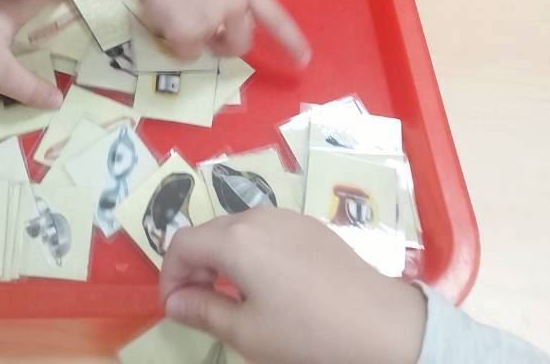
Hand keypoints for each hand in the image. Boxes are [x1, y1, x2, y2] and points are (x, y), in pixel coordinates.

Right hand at [121, 0, 309, 63]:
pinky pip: (186, 53)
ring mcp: (213, 22)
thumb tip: (215, 17)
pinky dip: (175, 42)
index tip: (303, 59)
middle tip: (209, 38)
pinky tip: (164, 18)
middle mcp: (234, 4)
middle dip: (227, 45)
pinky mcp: (190, 36)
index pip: (274, 15)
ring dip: (197, 41)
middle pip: (242, 42)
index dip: (289, 39)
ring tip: (176, 14)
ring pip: (210, 49)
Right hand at [160, 210, 425, 363]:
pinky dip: (251, 252)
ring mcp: (287, 216)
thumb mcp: (247, 332)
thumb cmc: (307, 334)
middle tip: (200, 307)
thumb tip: (174, 301)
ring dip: (223, 259)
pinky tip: (270, 286)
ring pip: (237, 229)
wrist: (381, 326)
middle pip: (208, 232)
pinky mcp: (310, 224)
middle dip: (195, 266)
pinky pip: (265, 230)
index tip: (175, 309)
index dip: (169, 276)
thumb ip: (203, 311)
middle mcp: (256, 215)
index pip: (181, 244)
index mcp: (235, 239)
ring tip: (235, 298)